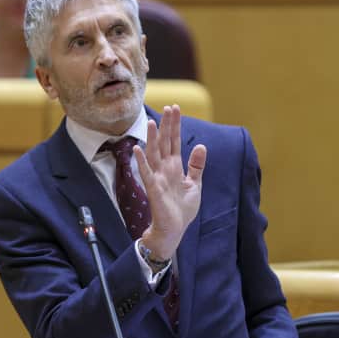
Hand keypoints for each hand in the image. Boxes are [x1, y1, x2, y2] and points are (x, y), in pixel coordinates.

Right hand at [134, 105, 206, 260]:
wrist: (174, 230)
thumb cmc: (182, 209)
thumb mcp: (194, 184)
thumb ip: (196, 165)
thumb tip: (201, 145)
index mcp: (174, 166)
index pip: (174, 141)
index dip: (175, 125)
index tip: (175, 108)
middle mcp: (165, 169)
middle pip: (165, 143)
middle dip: (166, 126)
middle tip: (169, 107)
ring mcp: (158, 178)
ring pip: (154, 154)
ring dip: (152, 139)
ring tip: (152, 122)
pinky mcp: (154, 189)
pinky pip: (146, 173)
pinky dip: (141, 161)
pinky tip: (137, 149)